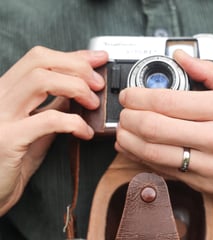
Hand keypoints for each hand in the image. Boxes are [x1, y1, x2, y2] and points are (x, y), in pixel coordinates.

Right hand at [0, 46, 107, 214]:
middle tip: (98, 84)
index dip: (73, 55)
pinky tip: (85, 132)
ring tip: (93, 104)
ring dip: (76, 88)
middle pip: (40, 62)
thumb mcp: (36, 125)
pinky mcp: (8, 139)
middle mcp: (0, 97)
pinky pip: (48, 119)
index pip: (39, 58)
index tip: (98, 58)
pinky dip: (74, 122)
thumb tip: (79, 88)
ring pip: (41, 81)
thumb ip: (53, 105)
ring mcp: (1, 116)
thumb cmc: (15, 159)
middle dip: (77, 67)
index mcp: (7, 91)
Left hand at [116, 50, 212, 208]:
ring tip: (123, 130)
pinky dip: (142, 159)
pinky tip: (134, 149)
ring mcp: (210, 165)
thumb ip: (208, 72)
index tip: (128, 95)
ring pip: (154, 153)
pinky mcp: (204, 184)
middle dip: (128, 118)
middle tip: (123, 112)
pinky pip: (164, 171)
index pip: (167, 101)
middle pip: (154, 127)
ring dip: (129, 141)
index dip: (138, 97)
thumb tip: (181, 56)